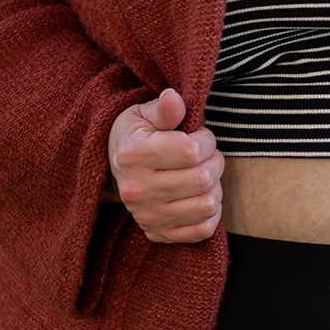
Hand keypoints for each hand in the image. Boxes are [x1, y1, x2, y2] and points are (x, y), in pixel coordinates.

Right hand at [106, 88, 223, 242]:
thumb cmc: (138, 135)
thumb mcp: (145, 114)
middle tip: (205, 155)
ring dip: (214, 187)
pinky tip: (199, 196)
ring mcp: (146, 216)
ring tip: (202, 175)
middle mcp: (136, 190)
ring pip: (208, 205)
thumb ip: (165, 109)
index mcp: (133, 156)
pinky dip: (210, 212)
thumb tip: (173, 96)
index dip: (206, 140)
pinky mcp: (157, 233)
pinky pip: (203, 229)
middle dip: (214, 161)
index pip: (192, 151)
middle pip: (203, 179)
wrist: (115, 167)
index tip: (199, 136)